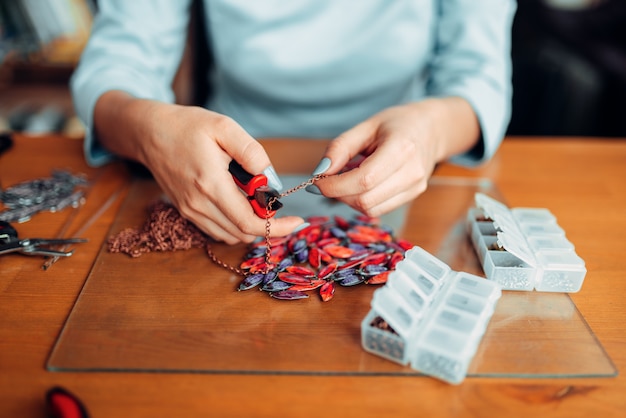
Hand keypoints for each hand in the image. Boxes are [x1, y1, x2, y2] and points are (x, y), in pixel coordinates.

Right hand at [94, 92, 305, 243]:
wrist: (148, 131)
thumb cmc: (186, 125)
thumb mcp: (224, 127)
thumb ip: (253, 153)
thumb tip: (272, 180)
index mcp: (210, 185)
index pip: (249, 222)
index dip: (277, 226)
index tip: (297, 221)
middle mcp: (198, 205)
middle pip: (242, 233)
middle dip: (268, 225)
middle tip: (280, 207)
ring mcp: (190, 211)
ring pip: (230, 235)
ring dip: (251, 226)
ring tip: (260, 202)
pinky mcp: (186, 211)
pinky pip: (217, 230)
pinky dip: (235, 224)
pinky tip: (242, 203)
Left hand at [310, 98, 479, 215]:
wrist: (430, 129)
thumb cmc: (396, 124)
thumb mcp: (365, 126)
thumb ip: (340, 148)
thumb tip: (320, 172)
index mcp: (401, 148)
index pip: (363, 180)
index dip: (335, 185)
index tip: (317, 180)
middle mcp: (412, 172)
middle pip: (365, 199)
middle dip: (338, 194)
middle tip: (327, 180)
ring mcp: (415, 187)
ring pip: (371, 209)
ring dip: (349, 199)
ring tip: (346, 178)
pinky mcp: (413, 196)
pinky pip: (379, 208)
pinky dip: (361, 201)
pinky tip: (359, 184)